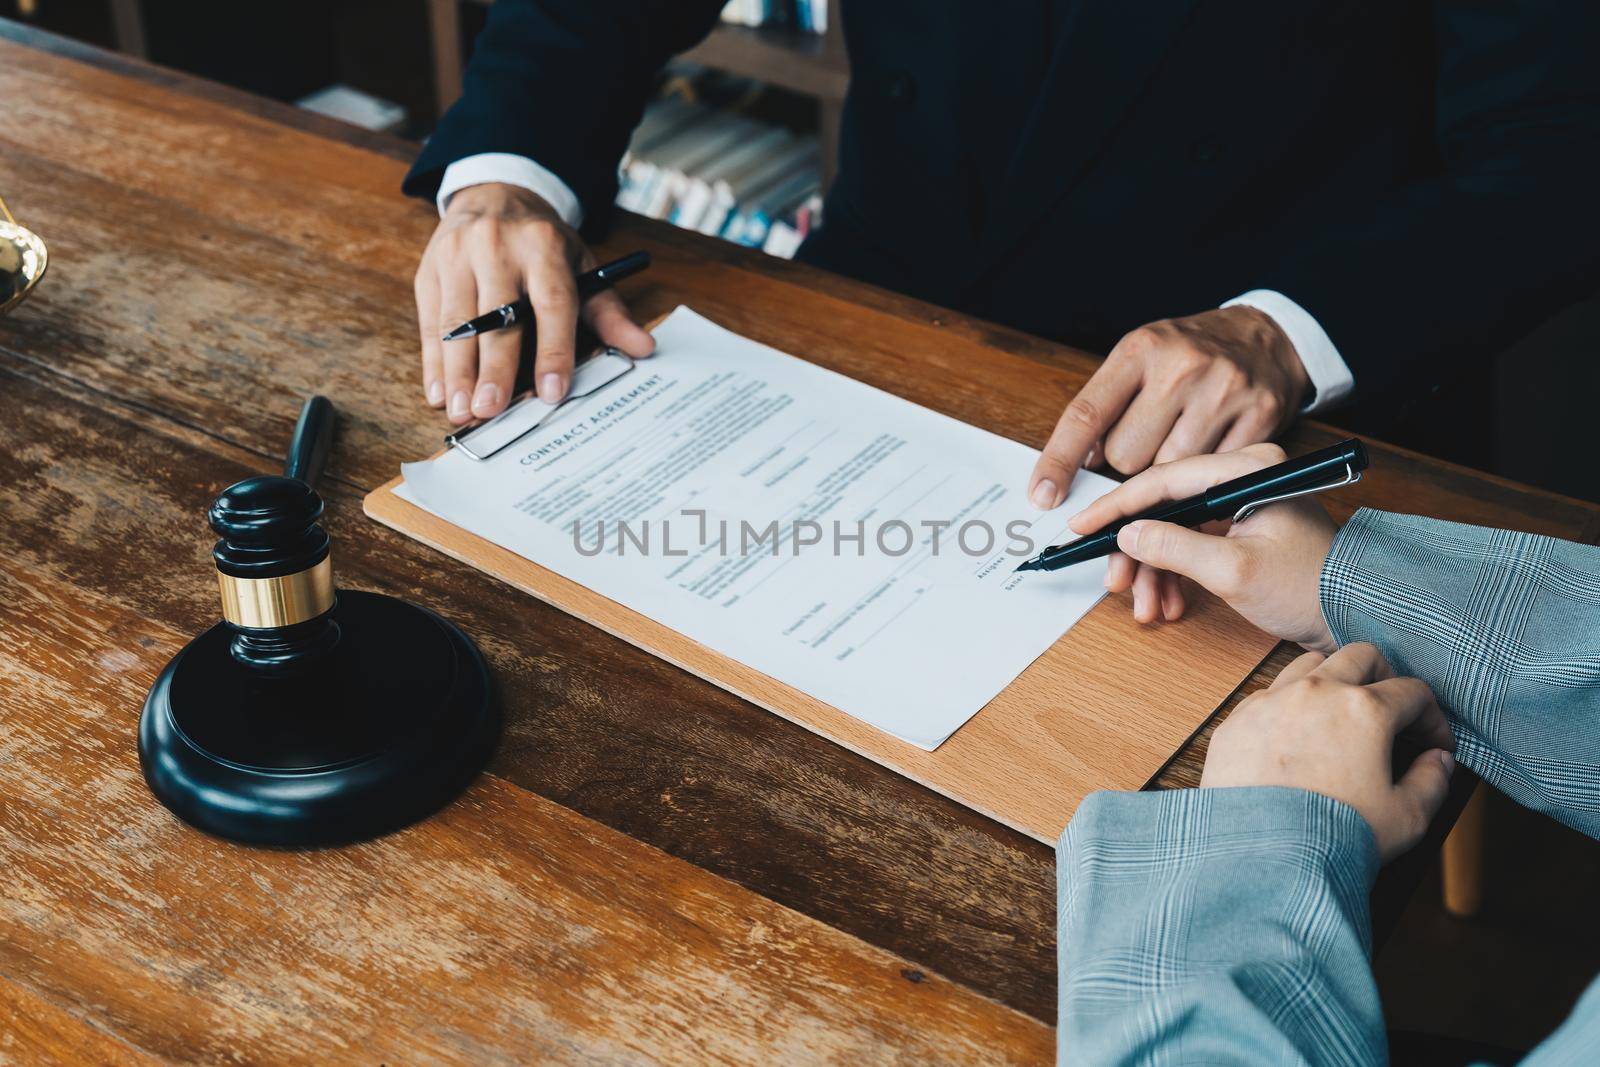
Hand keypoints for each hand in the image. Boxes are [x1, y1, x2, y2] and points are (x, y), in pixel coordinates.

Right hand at [413, 182, 654, 424]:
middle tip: (491, 410)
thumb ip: (608, 312)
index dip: (552, 350)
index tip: (551, 392)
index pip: (551, 303)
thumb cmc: (542, 244)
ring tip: (461, 411)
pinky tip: (439, 391)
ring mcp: (457, 256)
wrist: (494, 196)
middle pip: (496, 318)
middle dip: (494, 369)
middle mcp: (496, 247)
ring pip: (456, 324)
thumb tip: (643, 347)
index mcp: (543, 245)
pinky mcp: (429, 270)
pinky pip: (430, 322)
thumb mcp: (582, 266)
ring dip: (458, 373)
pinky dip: (434, 361)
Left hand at [1028, 306, 1308, 507]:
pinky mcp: (1260, 417)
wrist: (1264, 336)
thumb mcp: (1139, 360)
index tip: (1042, 496)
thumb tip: (1082, 465)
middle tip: (1151, 433)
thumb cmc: (1187, 354)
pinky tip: (1213, 441)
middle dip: (1128, 460)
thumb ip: (1105, 407)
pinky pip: (1211, 474)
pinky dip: (1205, 471)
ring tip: (1183, 434)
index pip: (1086, 415)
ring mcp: (1223, 392)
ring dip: (1167, 468)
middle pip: (1125, 457)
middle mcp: (1181, 368)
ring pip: (1167, 472)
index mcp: (1140, 350)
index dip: (1059, 461)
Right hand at [1067, 444, 1338, 650]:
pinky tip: (1168, 603)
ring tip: (1147, 607)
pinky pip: (1190, 543)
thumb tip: (1127, 536)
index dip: (1117, 507)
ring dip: (1153, 571)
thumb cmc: (1310, 587)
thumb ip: (1174, 548)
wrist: (1355, 614)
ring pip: (1172, 529)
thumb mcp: (1234, 571)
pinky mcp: (1239, 525)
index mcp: (1249, 469)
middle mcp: (1243, 476)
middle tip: (1115, 583)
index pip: (1164, 480)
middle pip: (1164, 506)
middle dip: (1136, 552)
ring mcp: (1240, 501)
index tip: (1083, 527)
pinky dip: (1173, 575)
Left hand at [1202, 644, 1455, 862]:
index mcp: (1364, 710)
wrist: (1260, 858)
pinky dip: (1289, 706)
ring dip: (1333, 680)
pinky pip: (1268, 694)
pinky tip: (1295, 737)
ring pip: (1309, 664)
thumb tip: (1439, 760)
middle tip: (1391, 711)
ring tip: (1340, 715)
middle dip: (1384, 678)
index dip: (1432, 717)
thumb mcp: (1406, 818)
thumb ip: (1433, 781)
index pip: (1412, 691)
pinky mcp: (1237, 720)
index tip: (1433, 743)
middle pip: (1360, 657)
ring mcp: (1271, 701)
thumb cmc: (1335, 838)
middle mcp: (1316, 692)